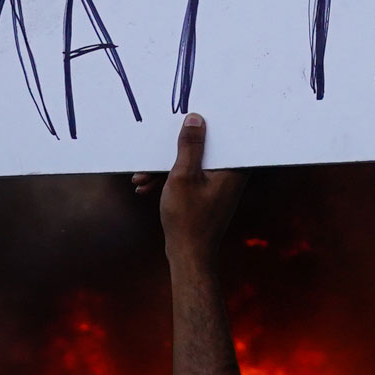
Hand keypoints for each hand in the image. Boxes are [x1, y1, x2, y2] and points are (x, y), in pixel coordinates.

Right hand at [134, 114, 235, 262]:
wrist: (188, 256)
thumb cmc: (188, 219)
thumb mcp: (182, 176)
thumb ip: (190, 146)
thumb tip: (196, 119)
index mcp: (233, 168)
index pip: (222, 135)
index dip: (203, 126)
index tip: (188, 117)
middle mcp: (230, 175)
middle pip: (202, 150)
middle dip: (173, 152)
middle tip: (153, 152)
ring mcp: (218, 186)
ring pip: (191, 165)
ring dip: (165, 169)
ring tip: (141, 178)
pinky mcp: (207, 195)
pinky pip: (189, 179)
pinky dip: (170, 181)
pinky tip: (146, 187)